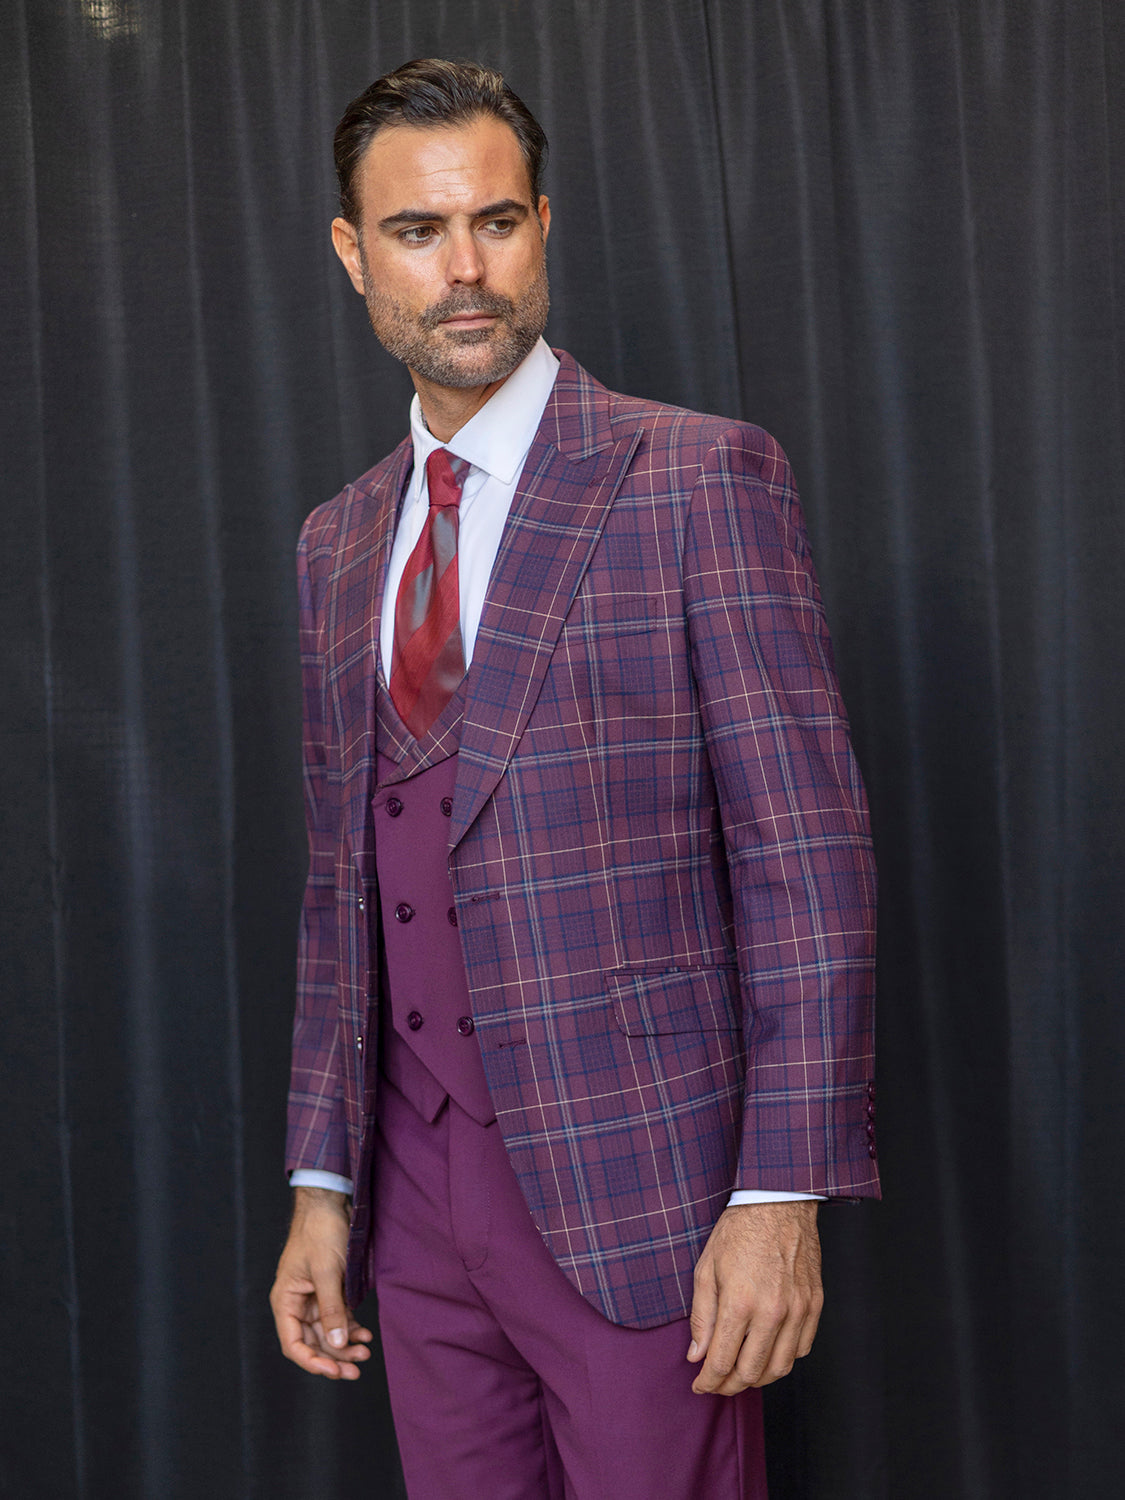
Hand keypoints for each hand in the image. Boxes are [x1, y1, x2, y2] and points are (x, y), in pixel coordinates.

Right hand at [269, 1186, 373, 1379]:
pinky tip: (364, 1335)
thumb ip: (331, 1308)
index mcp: (285, 1301)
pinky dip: (350, 1329)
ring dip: (344, 1346)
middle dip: (333, 1358)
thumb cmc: (320, 1232)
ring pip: (326, 1334)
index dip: (312, 1361)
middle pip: (311, 1343)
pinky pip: (337, 1319)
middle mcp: (296, 1304)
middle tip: (356, 1370)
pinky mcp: (328, 1292)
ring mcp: (313, 1299)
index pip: (293, 1344)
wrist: (331, 1202)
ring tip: (365, 1353)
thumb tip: (335, 1344)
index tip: (334, 1370)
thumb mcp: (327, 1271)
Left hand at [687, 1201, 821, 1394]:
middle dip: (729, 1386)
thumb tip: (696, 1355)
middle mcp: (772, 1311)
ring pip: (780, 1368)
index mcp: (739, 1302)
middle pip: (751, 1372)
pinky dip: (783, 1360)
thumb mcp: (706, 1268)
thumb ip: (701, 1316)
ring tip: (741, 1374)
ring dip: (758, 1378)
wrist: (778, 1203)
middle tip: (717, 1384)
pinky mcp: (814, 1305)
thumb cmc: (738, 1232)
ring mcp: (797, 1310)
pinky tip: (767, 1353)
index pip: (722, 1362)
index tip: (700, 1385)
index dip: (708, 1381)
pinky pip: (801, 1349)